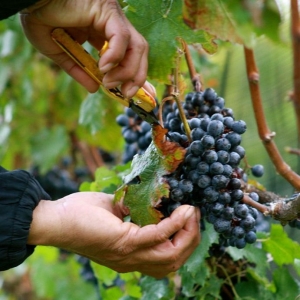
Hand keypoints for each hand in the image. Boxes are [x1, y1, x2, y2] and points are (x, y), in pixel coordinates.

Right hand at [20, 0, 152, 97]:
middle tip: (126, 94)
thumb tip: (94, 89)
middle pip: (139, 52)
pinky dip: (115, 56)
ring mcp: (112, 17)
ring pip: (137, 46)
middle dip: (137, 76)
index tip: (131, 93)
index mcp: (103, 33)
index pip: (129, 56)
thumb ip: (79, 70)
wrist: (29, 0)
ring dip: (128, 70)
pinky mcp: (106, 11)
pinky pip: (120, 37)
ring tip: (109, 82)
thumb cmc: (41, 19)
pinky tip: (103, 67)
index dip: (135, 75)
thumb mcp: (62, 53)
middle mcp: (113, 25)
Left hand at [28, 192, 199, 277]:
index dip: (185, 241)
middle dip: (192, 238)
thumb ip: (133, 211)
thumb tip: (152, 199)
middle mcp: (133, 261)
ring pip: (171, 255)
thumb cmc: (80, 215)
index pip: (167, 259)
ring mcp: (129, 254)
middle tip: (195, 215)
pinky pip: (157, 236)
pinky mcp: (124, 242)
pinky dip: (174, 224)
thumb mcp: (114, 214)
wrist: (54, 221)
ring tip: (191, 212)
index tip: (191, 218)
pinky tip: (181, 210)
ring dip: (187, 233)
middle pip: (175, 260)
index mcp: (131, 255)